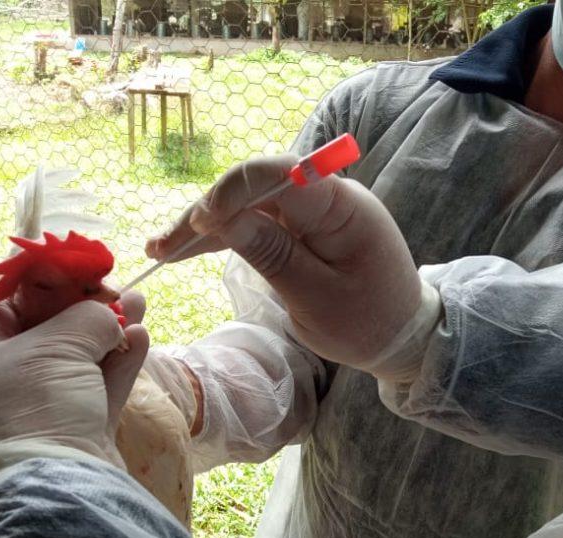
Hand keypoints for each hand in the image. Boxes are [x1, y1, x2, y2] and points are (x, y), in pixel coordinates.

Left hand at [0, 293, 147, 497]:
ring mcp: (42, 416)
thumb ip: (86, 318)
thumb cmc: (33, 405)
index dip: (42, 291)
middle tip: (117, 290)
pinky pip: (99, 391)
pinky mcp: (77, 436)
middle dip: (86, 312)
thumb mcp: (55, 346)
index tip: (78, 277)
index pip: (4, 314)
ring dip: (111, 334)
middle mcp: (1, 390)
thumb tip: (109, 315)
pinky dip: (119, 365)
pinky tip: (141, 338)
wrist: (53, 488)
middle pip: (48, 338)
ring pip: (81, 364)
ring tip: (139, 304)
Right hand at [147, 155, 440, 379]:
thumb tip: (226, 222)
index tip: (201, 223)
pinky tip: (184, 248)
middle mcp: (326, 196)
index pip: (280, 176)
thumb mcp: (317, 300)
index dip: (233, 191)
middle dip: (207, 213)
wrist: (403, 335)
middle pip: (255, 189)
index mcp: (342, 207)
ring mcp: (313, 210)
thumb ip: (274, 257)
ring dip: (205, 226)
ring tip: (159, 249)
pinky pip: (257, 222)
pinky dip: (224, 236)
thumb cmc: (368, 324)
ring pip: (248, 206)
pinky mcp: (302, 226)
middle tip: (162, 247)